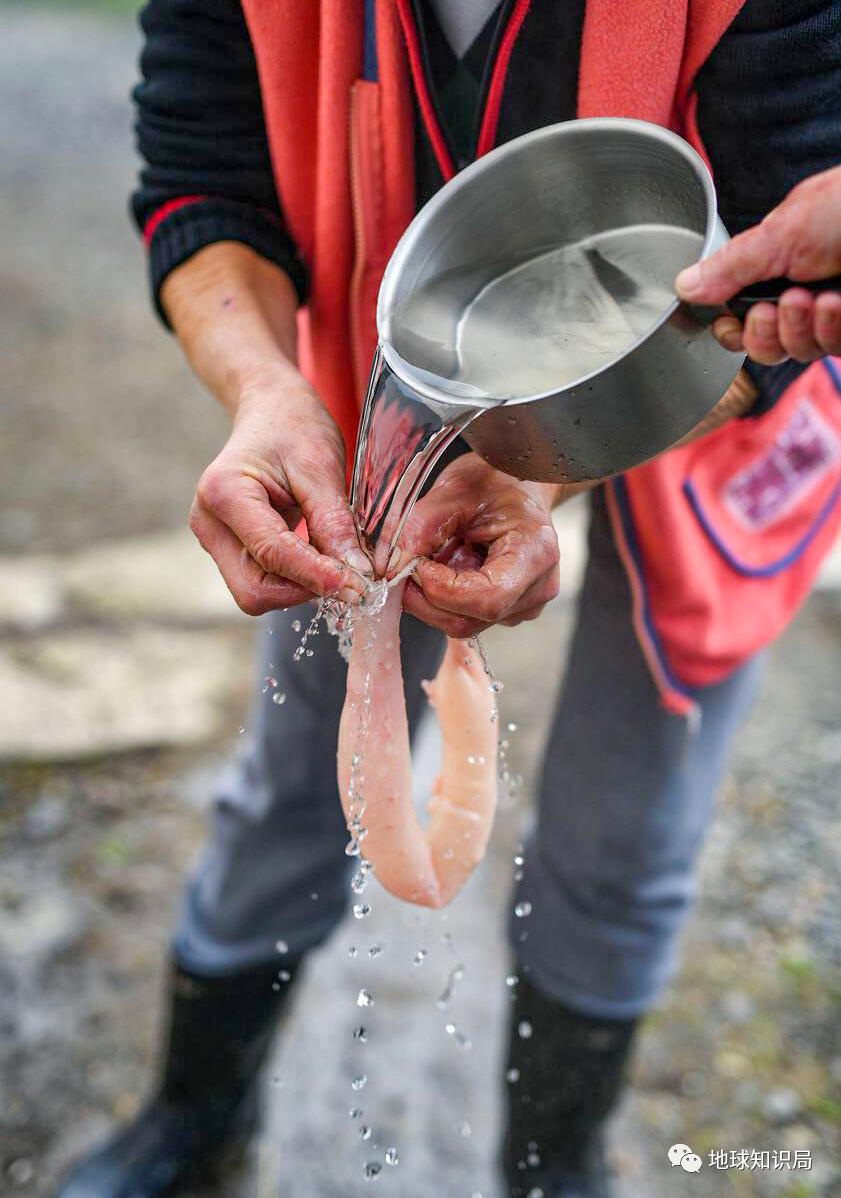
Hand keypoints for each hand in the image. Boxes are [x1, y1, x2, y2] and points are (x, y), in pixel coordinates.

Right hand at [190, 375, 370, 614]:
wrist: (271, 410)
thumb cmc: (293, 426)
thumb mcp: (321, 467)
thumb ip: (334, 522)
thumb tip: (356, 574)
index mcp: (224, 493)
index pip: (272, 554)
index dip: (318, 576)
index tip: (359, 586)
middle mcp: (209, 523)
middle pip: (255, 590)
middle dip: (304, 589)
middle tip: (349, 575)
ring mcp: (214, 539)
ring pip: (258, 592)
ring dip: (301, 586)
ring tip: (335, 559)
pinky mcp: (228, 548)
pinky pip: (262, 580)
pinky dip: (295, 578)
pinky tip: (320, 557)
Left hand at [392, 453, 562, 637]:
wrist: (520, 486)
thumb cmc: (497, 482)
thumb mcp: (455, 490)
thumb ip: (422, 525)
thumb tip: (394, 563)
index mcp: (535, 553)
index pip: (487, 598)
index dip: (441, 589)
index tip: (415, 564)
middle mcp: (537, 587)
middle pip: (469, 619)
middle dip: (425, 596)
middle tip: (405, 565)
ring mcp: (525, 604)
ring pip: (462, 624)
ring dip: (430, 598)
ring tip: (428, 560)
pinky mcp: (509, 611)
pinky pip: (465, 618)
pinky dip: (441, 599)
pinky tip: (444, 568)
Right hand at [676, 165, 840, 363]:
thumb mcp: (780, 232)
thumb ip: (731, 265)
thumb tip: (683, 285)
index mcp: (778, 269)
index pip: (740, 319)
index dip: (732, 330)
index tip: (731, 321)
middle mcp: (803, 293)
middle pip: (765, 347)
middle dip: (764, 334)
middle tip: (773, 309)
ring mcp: (833, 313)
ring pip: (797, 352)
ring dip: (798, 329)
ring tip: (809, 297)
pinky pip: (831, 348)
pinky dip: (829, 328)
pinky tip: (835, 302)